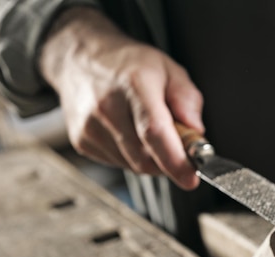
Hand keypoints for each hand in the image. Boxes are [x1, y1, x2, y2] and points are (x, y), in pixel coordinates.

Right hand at [40, 7, 202, 189]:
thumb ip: (187, 99)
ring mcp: (90, 127)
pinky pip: (117, 163)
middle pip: (145, 158)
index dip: (175, 161)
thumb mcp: (168, 68)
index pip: (154, 132)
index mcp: (134, 85)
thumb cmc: (126, 64)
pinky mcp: (82, 142)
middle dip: (168, 161)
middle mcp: (108, 107)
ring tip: (145, 129)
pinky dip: (131, 156)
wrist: (78, 60)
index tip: (190, 177)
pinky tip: (127, 132)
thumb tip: (196, 132)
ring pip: (133, 166)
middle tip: (176, 143)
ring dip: (149, 158)